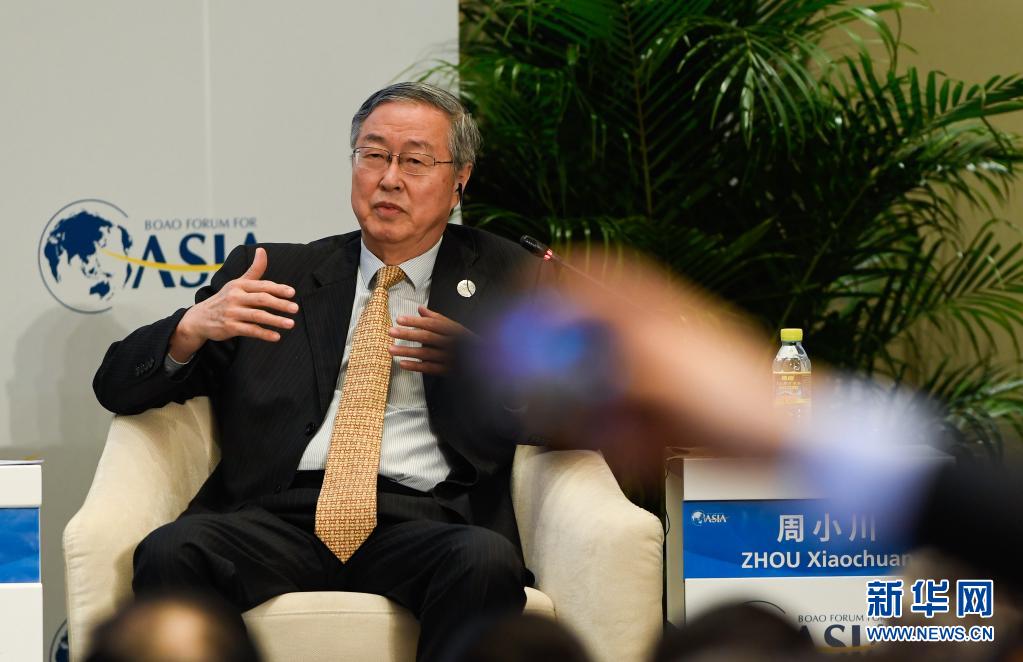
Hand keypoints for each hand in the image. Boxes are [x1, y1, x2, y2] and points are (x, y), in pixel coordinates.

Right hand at [168, 247, 297, 360]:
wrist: (199, 318)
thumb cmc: (225, 299)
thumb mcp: (237, 283)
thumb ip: (254, 270)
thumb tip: (262, 250)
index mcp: (239, 285)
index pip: (262, 285)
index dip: (277, 289)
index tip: (292, 293)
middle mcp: (235, 297)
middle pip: (261, 299)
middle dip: (280, 304)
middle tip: (296, 308)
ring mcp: (232, 312)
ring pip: (257, 315)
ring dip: (275, 320)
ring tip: (291, 324)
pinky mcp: (229, 327)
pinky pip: (250, 330)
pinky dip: (264, 333)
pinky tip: (277, 337)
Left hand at [388, 306, 471, 374]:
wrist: (486, 360)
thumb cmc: (466, 341)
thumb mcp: (455, 327)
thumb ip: (437, 318)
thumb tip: (421, 309)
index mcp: (453, 330)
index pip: (432, 324)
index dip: (415, 321)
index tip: (400, 319)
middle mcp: (451, 343)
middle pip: (427, 337)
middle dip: (408, 334)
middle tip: (391, 332)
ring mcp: (450, 358)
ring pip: (426, 354)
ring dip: (407, 351)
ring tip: (391, 349)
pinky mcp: (448, 370)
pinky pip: (429, 368)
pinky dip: (416, 366)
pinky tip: (403, 363)